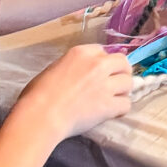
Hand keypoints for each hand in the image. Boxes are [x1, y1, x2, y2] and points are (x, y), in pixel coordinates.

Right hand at [13, 44, 133, 145]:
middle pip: (123, 62)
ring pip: (129, 83)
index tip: (99, 72)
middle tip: (114, 84)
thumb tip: (79, 74)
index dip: (103, 62)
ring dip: (123, 91)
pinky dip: (121, 109)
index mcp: (81, 53)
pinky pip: (126, 104)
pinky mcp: (109, 104)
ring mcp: (105, 84)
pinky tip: (113, 113)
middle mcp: (97, 64)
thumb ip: (73, 66)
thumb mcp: (54, 68)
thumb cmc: (37, 94)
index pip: (103, 51)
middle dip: (121, 72)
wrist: (41, 115)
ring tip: (114, 99)